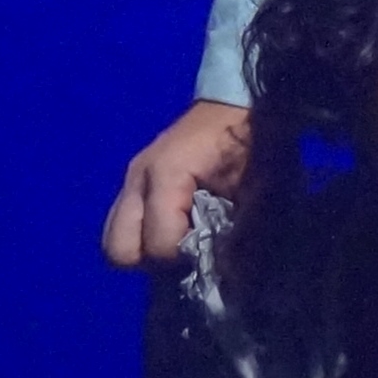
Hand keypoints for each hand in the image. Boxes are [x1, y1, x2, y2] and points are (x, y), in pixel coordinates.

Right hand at [107, 98, 252, 271]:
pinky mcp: (133, 183)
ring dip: (149, 249)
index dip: (187, 259)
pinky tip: (177, 228)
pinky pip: (125, 225)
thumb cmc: (254, 141)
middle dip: (155, 260)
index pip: (158, 244)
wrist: (242, 101)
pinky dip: (146, 236)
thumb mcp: (262, 187)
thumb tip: (230, 276)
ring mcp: (130, 180)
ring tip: (183, 241)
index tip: (214, 253)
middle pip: (118, 249)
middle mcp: (137, 178)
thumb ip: (244, 233)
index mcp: (166, 174)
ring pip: (115, 240)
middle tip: (190, 253)